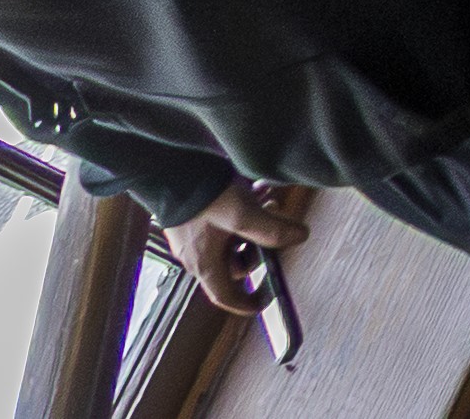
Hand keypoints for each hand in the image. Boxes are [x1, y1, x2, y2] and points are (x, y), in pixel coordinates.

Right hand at [147, 182, 312, 302]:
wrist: (169, 168)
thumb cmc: (202, 196)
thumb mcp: (242, 214)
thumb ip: (273, 229)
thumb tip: (301, 237)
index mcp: (205, 263)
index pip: (225, 295)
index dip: (247, 302)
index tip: (267, 299)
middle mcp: (197, 254)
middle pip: (237, 262)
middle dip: (261, 245)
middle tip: (275, 221)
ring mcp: (194, 236)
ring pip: (234, 238)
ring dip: (255, 223)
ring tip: (268, 199)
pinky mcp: (195, 217)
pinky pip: (224, 222)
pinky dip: (243, 210)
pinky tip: (258, 188)